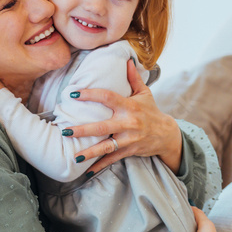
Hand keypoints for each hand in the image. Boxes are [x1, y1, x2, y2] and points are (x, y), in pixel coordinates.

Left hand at [63, 59, 182, 173]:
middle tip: (65, 131)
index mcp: (129, 106)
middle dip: (82, 130)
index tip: (73, 94)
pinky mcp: (129, 151)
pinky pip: (112, 159)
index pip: (107, 97)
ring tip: (74, 156)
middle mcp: (128, 123)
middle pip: (102, 127)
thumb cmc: (152, 111)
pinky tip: (86, 171)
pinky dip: (99, 166)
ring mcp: (128, 139)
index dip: (90, 94)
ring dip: (89, 152)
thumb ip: (133, 78)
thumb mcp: (145, 93)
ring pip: (106, 147)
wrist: (167, 134)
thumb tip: (127, 60)